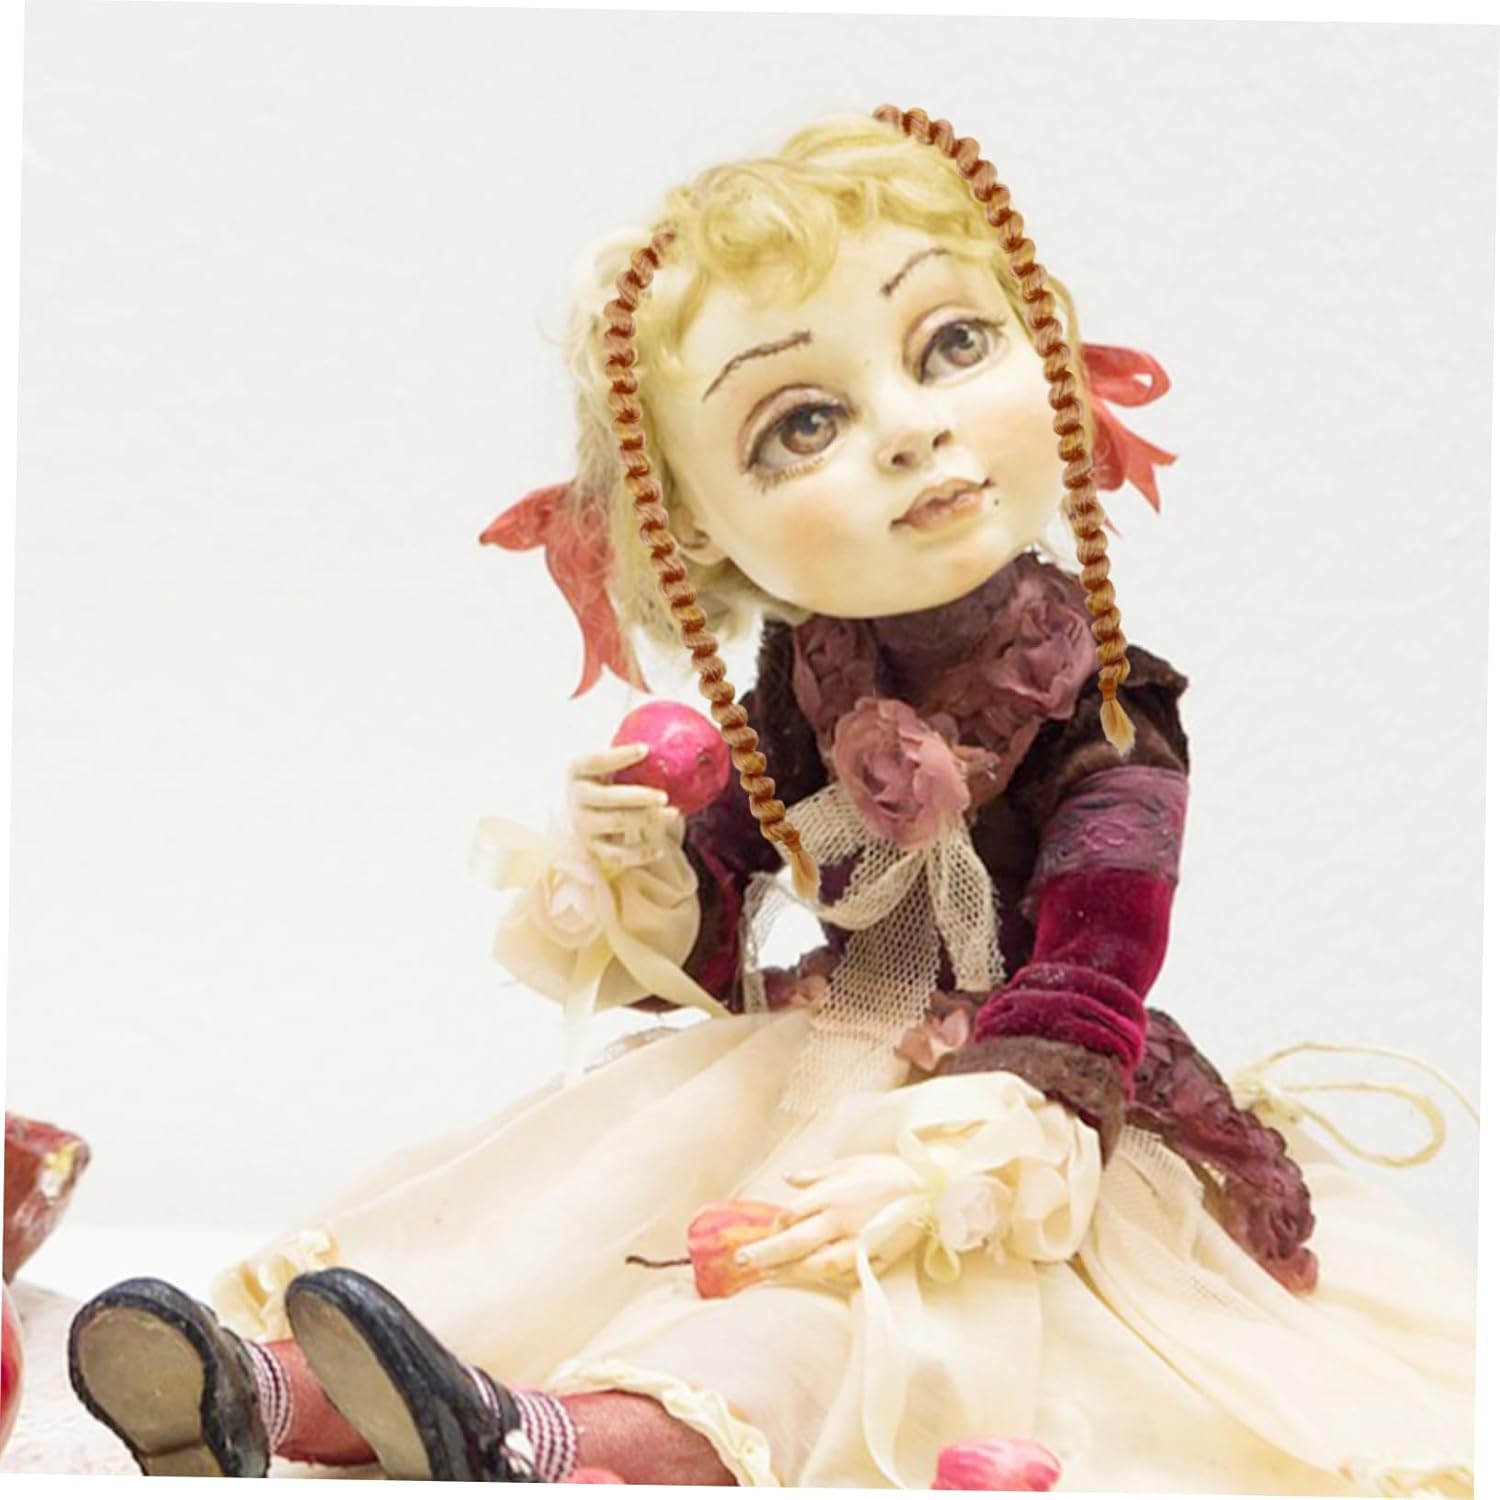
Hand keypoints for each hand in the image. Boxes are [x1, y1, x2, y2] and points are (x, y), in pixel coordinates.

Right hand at [567, 744, 682, 874]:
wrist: (585, 811)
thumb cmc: (606, 780)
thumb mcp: (608, 764)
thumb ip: (627, 754)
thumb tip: (667, 739)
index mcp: (577, 771)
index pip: (596, 761)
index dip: (620, 755)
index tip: (646, 749)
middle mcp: (576, 797)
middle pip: (609, 798)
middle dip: (638, 797)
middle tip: (664, 796)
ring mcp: (583, 824)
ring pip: (617, 823)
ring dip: (646, 820)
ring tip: (674, 813)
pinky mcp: (594, 847)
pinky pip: (618, 855)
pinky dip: (639, 853)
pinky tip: (660, 849)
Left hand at [734, 1154, 927, 1287]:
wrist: (932, 1188)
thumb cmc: (888, 1171)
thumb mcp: (849, 1163)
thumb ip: (816, 1175)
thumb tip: (788, 1178)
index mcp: (834, 1193)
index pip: (793, 1213)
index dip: (776, 1224)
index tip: (767, 1230)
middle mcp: (843, 1220)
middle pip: (797, 1241)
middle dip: (767, 1253)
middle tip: (742, 1262)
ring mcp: (860, 1243)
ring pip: (819, 1265)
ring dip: (792, 1273)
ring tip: (771, 1277)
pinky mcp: (877, 1259)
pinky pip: (847, 1275)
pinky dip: (827, 1280)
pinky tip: (813, 1281)